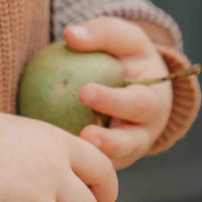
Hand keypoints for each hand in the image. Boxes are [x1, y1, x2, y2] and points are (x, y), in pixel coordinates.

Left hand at [64, 17, 172, 169]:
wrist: (132, 89)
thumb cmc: (126, 59)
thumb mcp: (122, 40)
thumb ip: (101, 34)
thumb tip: (70, 34)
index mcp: (153, 102)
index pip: (138, 103)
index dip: (114, 100)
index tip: (84, 91)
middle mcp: (142, 132)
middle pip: (130, 142)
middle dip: (110, 142)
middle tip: (84, 134)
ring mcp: (124, 153)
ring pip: (111, 162)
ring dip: (92, 160)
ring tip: (70, 153)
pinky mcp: (105, 164)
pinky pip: (89, 167)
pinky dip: (74, 165)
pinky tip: (48, 158)